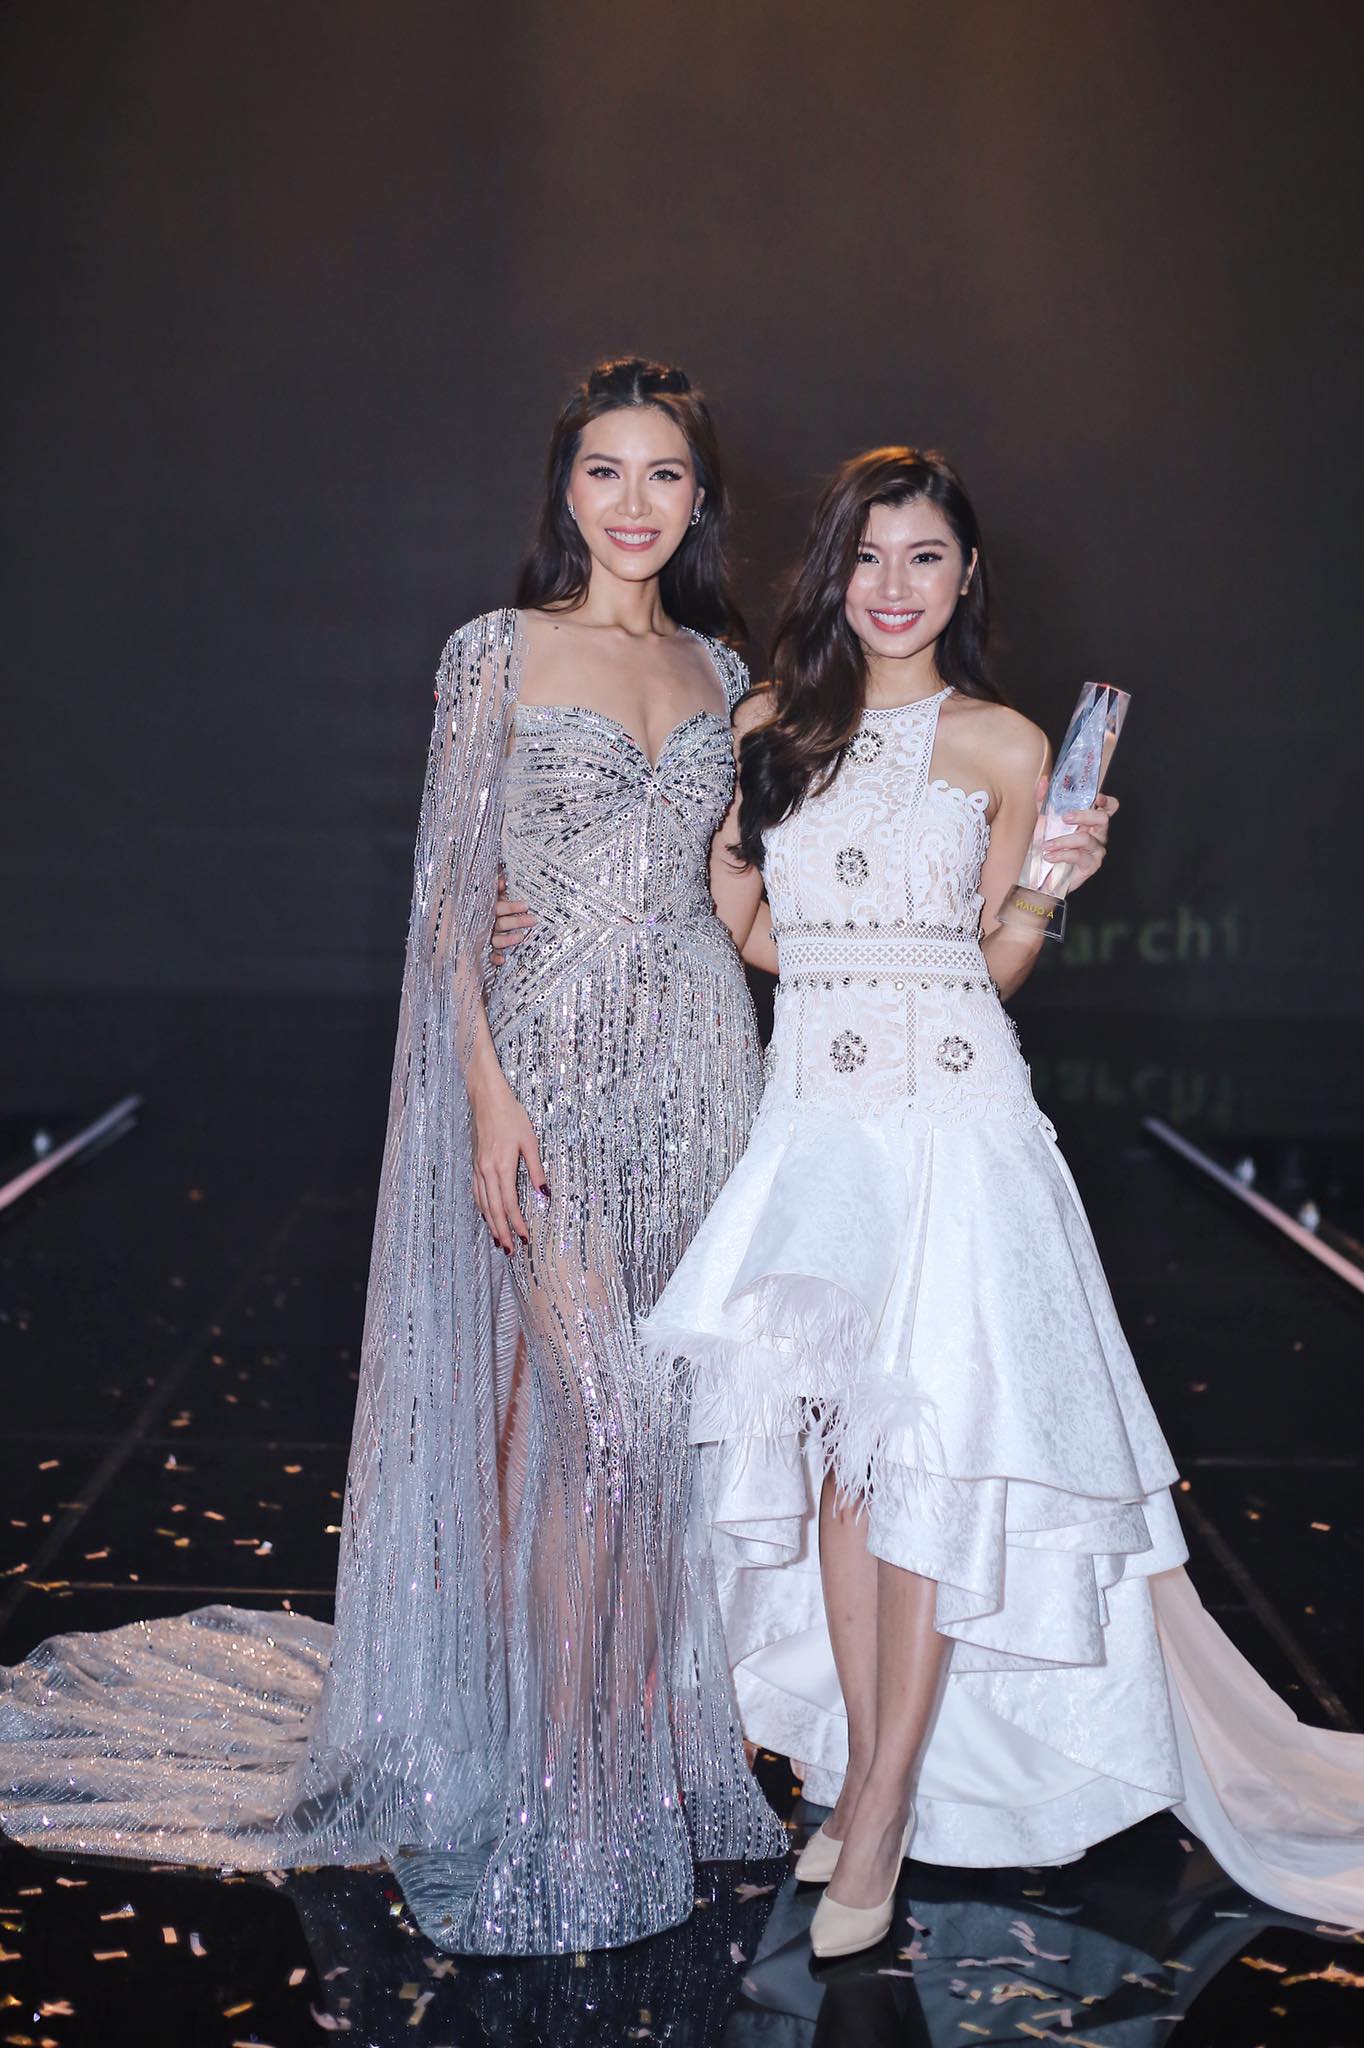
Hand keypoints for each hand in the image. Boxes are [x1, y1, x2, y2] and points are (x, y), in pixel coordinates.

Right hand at [469, 1078, 547, 1254]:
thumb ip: (536, 1169)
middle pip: (493, 1210)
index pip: (509, 1204)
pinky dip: (482, 1209)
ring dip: (491, 1225)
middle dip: (502, 1232)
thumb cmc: (511, 1116)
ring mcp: (478, 1169)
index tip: (525, 1239)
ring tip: (499, 1242)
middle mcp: (487, 1171)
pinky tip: (487, 1217)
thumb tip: (544, 1193)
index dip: (517, 1224)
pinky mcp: (475, 1165)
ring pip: (483, 1204)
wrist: (486, 1098)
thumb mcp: (530, 1141)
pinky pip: (477, 1193)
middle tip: (510, 1251)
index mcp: (502, 1166)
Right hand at [491, 874, 534, 965]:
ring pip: (497, 939)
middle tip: (532, 920)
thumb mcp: (490, 895)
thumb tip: (502, 880)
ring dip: (508, 940)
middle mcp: (486, 924)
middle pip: (502, 923)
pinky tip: (501, 961)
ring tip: (520, 937)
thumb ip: (496, 888)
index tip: (525, 906)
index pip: (500, 908)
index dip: (511, 907)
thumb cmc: (483, 906)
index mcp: (488, 910)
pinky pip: (490, 955)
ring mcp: (486, 937)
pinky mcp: (485, 950)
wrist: (459, 924)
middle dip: (517, 922)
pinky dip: (495, 958)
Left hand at [1042, 790, 1118, 892]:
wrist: (1044, 876)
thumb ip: (1044, 801)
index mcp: (1090, 822)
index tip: (1097, 797)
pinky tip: (1049, 856)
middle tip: (1065, 817)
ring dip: (1063, 840)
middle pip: (1102, 819)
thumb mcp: (1044, 822)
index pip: (1109, 808)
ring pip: (1087, 839)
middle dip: (1084, 815)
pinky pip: (1079, 856)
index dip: (1107, 802)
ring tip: (1046, 845)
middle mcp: (1097, 834)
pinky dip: (1062, 854)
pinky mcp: (1091, 865)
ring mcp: (1096, 850)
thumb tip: (1043, 781)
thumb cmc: (1051, 846)